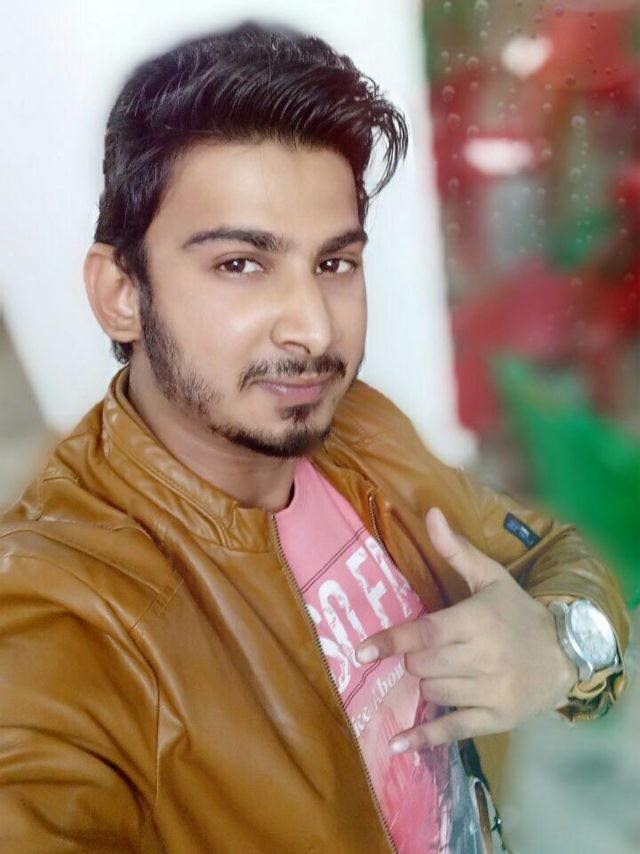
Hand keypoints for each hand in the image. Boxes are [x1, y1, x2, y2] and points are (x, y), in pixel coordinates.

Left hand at [355, 507, 577, 752]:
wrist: (563, 654)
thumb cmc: (516, 612)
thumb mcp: (490, 576)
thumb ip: (455, 549)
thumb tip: (429, 513)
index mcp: (476, 620)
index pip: (425, 633)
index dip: (390, 642)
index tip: (360, 651)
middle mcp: (482, 658)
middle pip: (421, 665)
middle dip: (413, 657)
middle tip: (428, 648)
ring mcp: (490, 691)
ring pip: (431, 691)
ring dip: (426, 680)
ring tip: (445, 667)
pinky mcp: (494, 718)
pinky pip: (451, 729)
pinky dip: (423, 737)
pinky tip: (397, 743)